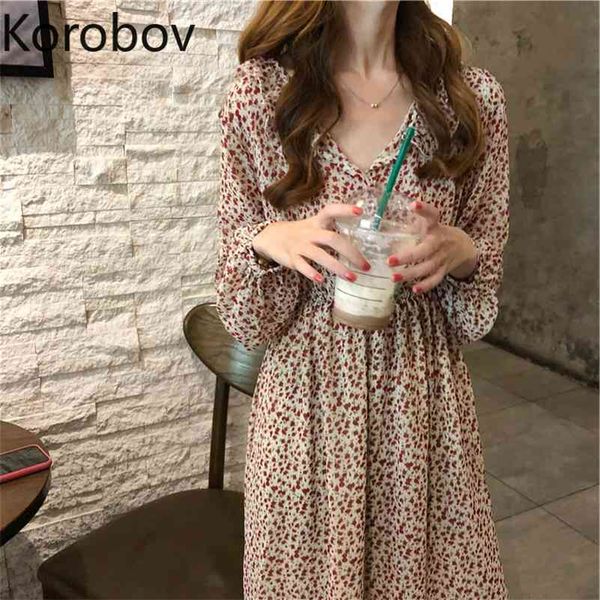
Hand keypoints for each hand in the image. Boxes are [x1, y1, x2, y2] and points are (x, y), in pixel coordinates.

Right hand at [252, 204, 371, 282]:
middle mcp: (310, 232)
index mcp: (317, 222)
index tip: (360, 212)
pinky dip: (311, 272)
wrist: (270, 237)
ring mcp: (300, 245)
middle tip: (365, 266)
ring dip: (337, 267)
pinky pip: (302, 265)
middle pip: (332, 239)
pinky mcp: (291, 258)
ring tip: (352, 277)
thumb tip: (359, 246)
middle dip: (351, 252)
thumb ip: (333, 233)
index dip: (344, 210)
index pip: (330, 211)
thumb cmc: (301, 233)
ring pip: (319, 255)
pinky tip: (321, 280)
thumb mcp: (315, 227)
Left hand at [387, 200, 478, 293]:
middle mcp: (439, 241)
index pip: (432, 215)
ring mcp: (443, 257)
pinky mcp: (445, 269)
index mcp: (435, 226)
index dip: (424, 209)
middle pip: (425, 250)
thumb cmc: (437, 233)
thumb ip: (410, 226)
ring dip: (410, 274)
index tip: (413, 204)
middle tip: (389, 261)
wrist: (463, 246)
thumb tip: (380, 228)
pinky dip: (426, 286)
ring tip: (394, 277)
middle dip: (407, 257)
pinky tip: (414, 290)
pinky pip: (436, 279)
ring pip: (427, 267)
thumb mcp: (428, 225)